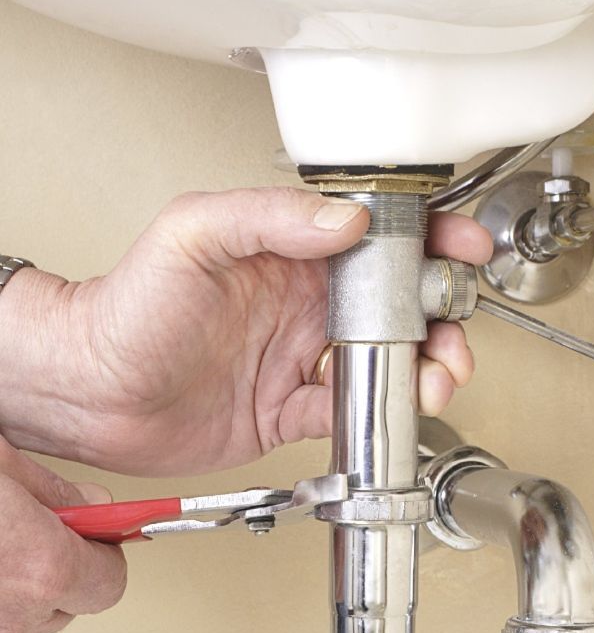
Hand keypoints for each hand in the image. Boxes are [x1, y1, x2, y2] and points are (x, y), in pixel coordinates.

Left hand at [0, 188, 491, 475]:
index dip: (425, 241)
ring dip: (421, 368)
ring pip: (382, 361)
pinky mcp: (285, 409)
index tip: (462, 246)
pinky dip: (375, 416)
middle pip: (394, 305)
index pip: (372, 239)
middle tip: (453, 331)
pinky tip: (389, 412)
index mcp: (285, 255)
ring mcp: (295, 358)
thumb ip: (270, 216)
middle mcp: (298, 305)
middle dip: (439, 316)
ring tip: (436, 377)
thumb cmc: (128, 308)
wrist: (93, 391)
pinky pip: (344, 411)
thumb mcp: (193, 235)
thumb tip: (346, 220)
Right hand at [0, 437, 125, 632]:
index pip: (110, 582)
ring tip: (5, 539)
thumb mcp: (2, 465)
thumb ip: (56, 492)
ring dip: (21, 584)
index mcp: (43, 568)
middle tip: (39, 530)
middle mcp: (14, 614)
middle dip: (61, 567)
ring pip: (24, 615)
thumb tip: (95, 505)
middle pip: (68, 604)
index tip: (98, 533)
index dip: (104, 552)